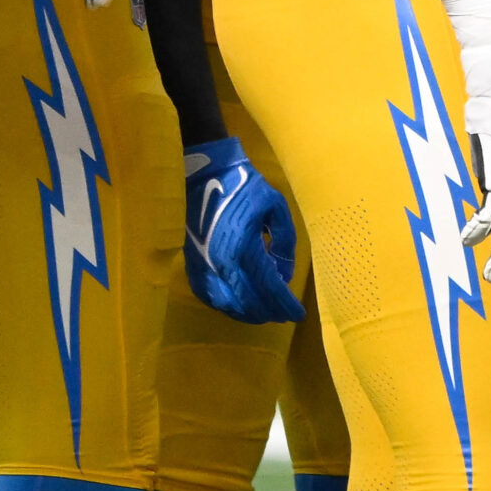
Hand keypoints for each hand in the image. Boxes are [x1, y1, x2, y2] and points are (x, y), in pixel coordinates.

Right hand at [183, 137, 303, 324]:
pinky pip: (208, 295)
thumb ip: (284, 241)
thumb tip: (284, 273)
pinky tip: (238, 304)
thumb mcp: (276, 207)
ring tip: (264, 312)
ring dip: (247, 313)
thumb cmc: (244, 188)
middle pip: (248, 302)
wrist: (206, 176)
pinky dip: (226, 305)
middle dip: (268, 312)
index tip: (298, 314)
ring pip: (226, 304)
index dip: (284, 304)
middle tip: (283, 314)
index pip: (268, 287)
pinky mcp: (192, 264)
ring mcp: (203, 266)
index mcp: (244, 248)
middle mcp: (221, 263)